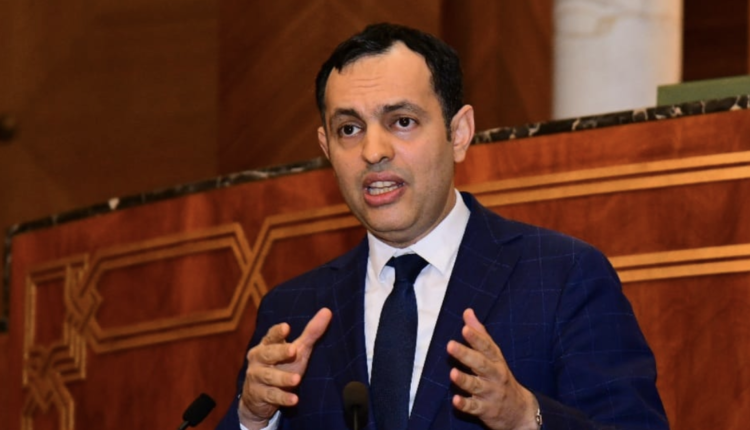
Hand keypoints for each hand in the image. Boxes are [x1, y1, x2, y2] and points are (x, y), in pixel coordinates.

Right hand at [238, 308, 332, 429]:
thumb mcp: (297, 350)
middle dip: (280, 352)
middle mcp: (258, 359)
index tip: (286, 327)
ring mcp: (257, 377)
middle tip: (293, 350)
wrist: (257, 397)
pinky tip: (294, 400)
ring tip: (296, 379)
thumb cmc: (281, 366)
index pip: (271, 336)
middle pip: (268, 354)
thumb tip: (327, 311)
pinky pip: (272, 396)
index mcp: (266, 345)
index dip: (278, 332)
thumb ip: (310, 333)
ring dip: (283, 378)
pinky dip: (283, 398)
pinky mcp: (259, 395)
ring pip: (270, 377)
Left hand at [447, 309, 538, 429]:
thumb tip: (467, 311)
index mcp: (496, 360)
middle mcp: (494, 375)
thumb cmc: (499, 375)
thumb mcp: (494, 355)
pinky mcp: (485, 409)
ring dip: (464, 380)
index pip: (486, 347)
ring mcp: (490, 393)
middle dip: (466, 355)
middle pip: (481, 364)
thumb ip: (480, 334)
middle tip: (450, 345)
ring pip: (476, 386)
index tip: (465, 328)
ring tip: (452, 373)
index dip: (476, 338)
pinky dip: (465, 405)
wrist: (519, 410)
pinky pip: (474, 407)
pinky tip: (456, 400)